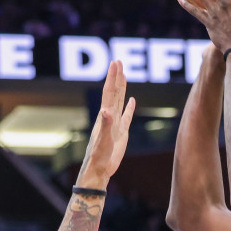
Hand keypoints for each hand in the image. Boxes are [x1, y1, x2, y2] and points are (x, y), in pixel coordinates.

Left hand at [77, 60, 136, 189]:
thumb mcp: (103, 141)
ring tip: (123, 75)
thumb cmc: (99, 156)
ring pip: (120, 101)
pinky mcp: (121, 133)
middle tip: (118, 61)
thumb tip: (107, 111)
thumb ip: (106, 126)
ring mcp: (116, 124)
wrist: (99, 169)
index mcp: (106, 116)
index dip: (112, 77)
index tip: (115, 63)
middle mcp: (110, 117)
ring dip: (122, 88)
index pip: (110, 92)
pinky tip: (131, 100)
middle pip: (114, 93)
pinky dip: (129, 107)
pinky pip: (127, 116)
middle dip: (116, 77)